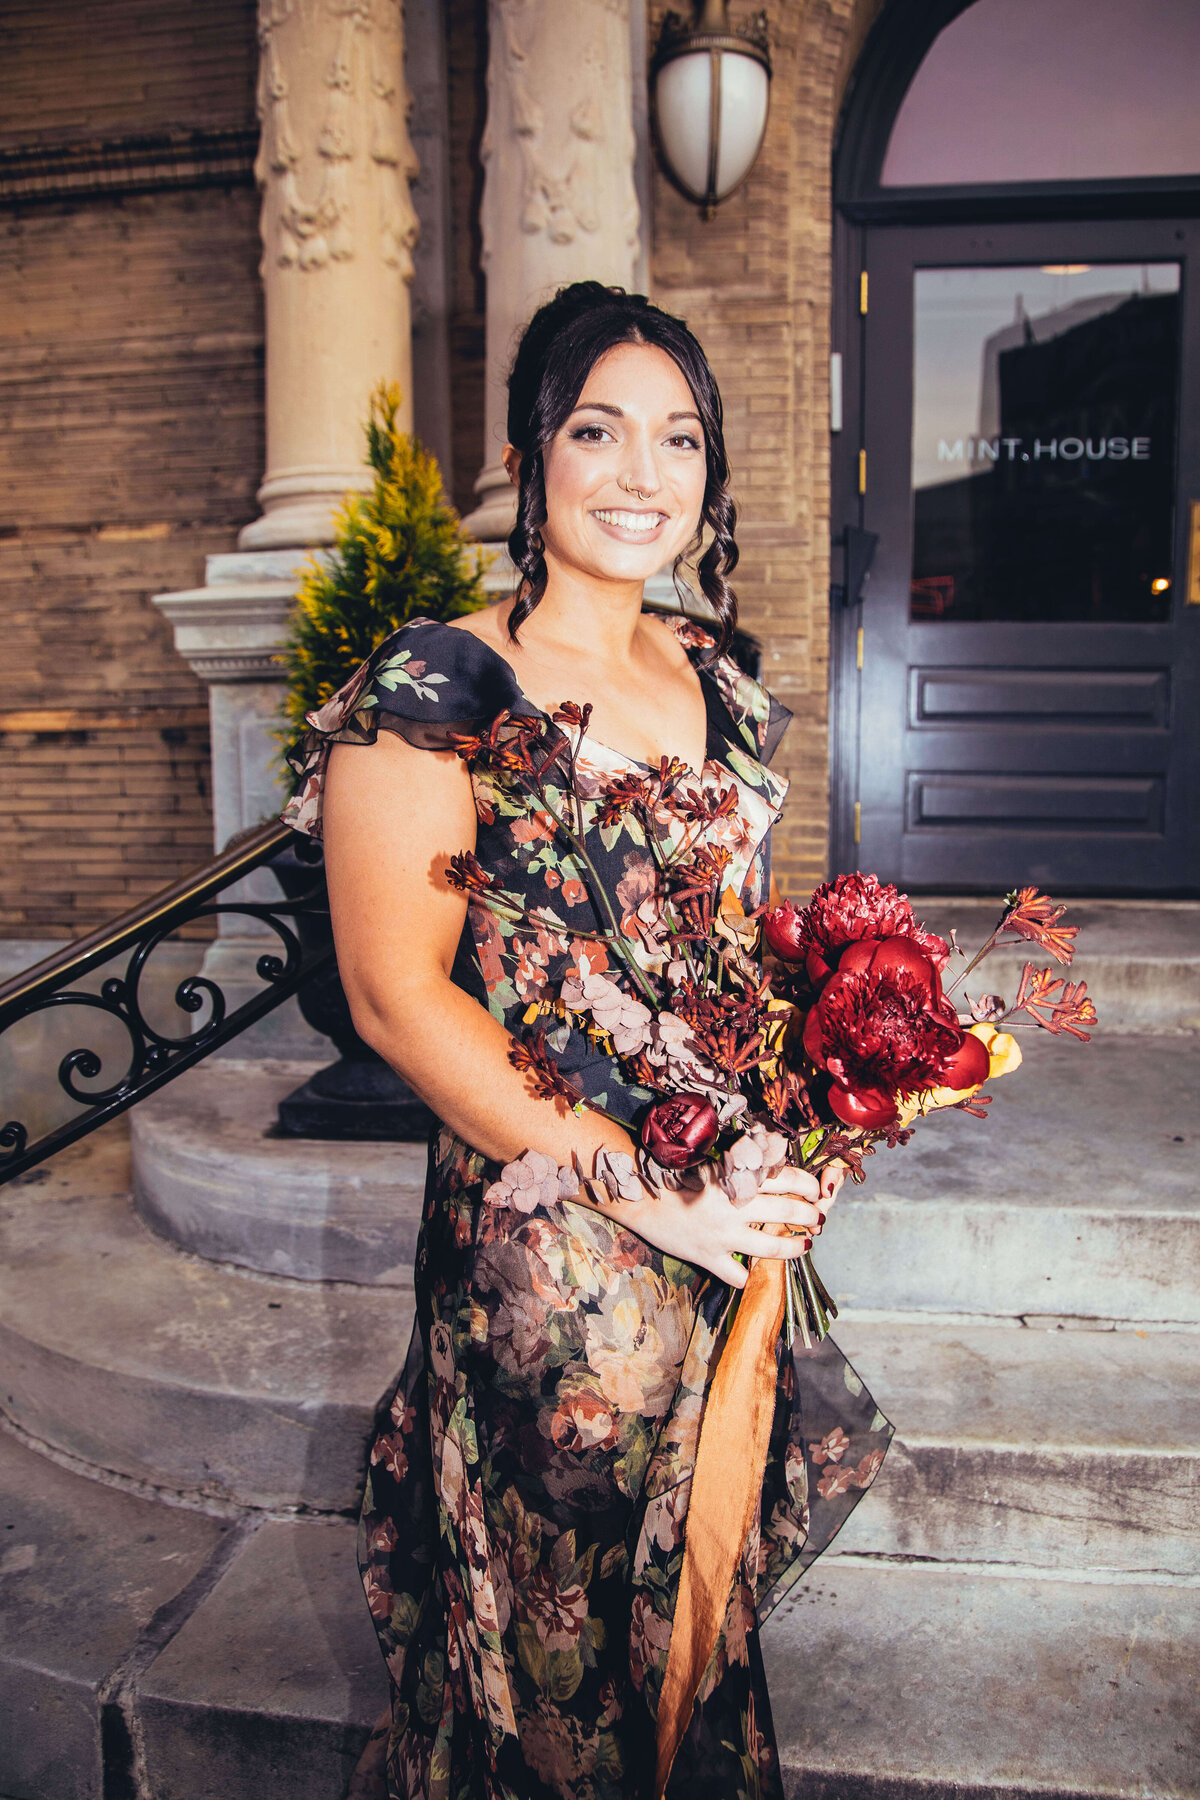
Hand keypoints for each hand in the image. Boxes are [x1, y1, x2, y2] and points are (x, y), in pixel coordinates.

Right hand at [615, 1161, 827, 1289]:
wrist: (641, 1199)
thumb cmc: (676, 1177)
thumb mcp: (713, 1166)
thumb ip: (742, 1170)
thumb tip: (777, 1169)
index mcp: (735, 1179)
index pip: (784, 1178)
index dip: (807, 1185)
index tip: (817, 1191)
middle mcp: (733, 1207)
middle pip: (787, 1211)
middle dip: (810, 1216)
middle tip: (818, 1219)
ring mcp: (722, 1235)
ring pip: (771, 1246)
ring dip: (794, 1247)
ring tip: (805, 1245)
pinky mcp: (709, 1257)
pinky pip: (736, 1274)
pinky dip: (747, 1276)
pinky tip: (752, 1272)